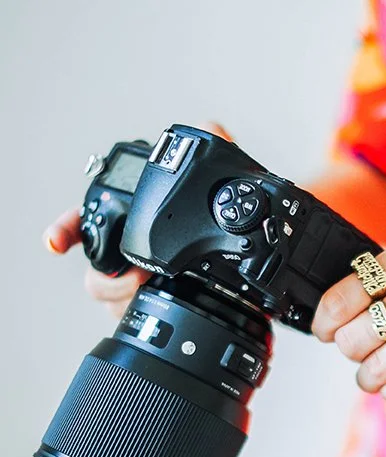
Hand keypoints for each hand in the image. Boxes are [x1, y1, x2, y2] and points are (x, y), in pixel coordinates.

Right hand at [42, 122, 233, 317]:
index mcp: (129, 216)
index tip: (55, 242)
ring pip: (112, 295)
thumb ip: (211, 144)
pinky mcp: (150, 299)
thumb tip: (210, 126)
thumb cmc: (214, 213)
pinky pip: (133, 311)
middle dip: (108, 278)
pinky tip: (145, 307)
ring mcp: (134, 277)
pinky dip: (136, 310)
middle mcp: (125, 249)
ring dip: (124, 295)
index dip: (66, 231)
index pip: (84, 222)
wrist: (239, 248)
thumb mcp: (215, 177)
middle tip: (135, 275)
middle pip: (96, 270)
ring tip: (147, 286)